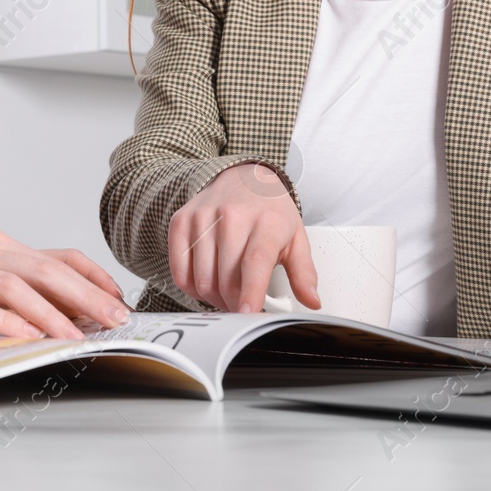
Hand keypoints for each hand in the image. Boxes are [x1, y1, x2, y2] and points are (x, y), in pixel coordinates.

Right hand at [0, 229, 129, 338]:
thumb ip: (15, 287)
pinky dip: (4, 321)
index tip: (119, 300)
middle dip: (86, 296)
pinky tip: (25, 337)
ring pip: (16, 287)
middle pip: (46, 270)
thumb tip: (67, 313)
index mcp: (1, 246)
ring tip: (76, 337)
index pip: (60, 255)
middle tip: (114, 320)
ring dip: (51, 313)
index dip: (93, 276)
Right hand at [168, 162, 318, 313]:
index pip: (255, 261)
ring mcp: (203, 217)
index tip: (248, 313)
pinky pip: (179, 271)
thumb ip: (304, 273)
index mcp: (266, 221)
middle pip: (226, 278)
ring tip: (227, 292)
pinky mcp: (181, 221)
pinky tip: (206, 282)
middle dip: (235, 304)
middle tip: (243, 305)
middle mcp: (232, 215)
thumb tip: (312, 301)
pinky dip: (191, 288)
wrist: (242, 177)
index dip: (250, 292)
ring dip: (214, 298)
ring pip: (202, 280)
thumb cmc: (269, 211)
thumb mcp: (295, 238)